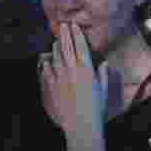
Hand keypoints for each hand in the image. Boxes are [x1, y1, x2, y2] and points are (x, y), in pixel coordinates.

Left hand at [39, 23, 108, 143]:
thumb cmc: (95, 109)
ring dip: (56, 47)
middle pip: (66, 47)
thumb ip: (103, 74)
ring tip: (56, 41)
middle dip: (64, 34)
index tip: (74, 26)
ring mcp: (60, 77)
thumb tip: (103, 63)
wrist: (81, 125)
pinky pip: (47, 70)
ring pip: (56, 56)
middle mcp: (72, 70)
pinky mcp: (51, 86)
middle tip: (62, 25)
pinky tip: (47, 60)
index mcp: (87, 69)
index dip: (77, 34)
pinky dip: (47, 63)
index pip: (80, 45)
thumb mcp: (104, 90)